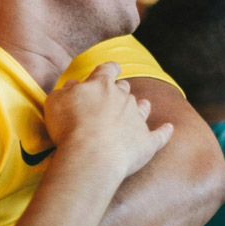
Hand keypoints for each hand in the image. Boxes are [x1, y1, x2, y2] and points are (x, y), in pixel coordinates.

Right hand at [45, 62, 172, 178]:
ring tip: (140, 107)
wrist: (91, 155)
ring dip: (140, 106)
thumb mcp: (55, 102)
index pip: (107, 69)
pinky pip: (161, 134)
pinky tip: (169, 127)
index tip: (109, 69)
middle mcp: (123, 98)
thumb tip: (74, 86)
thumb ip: (65, 91)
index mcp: (101, 85)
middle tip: (113, 98)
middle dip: (120, 91)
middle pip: (125, 89)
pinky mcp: (147, 142)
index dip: (108, 69)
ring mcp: (137, 119)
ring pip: (143, 107)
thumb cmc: (69, 126)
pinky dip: (165, 131)